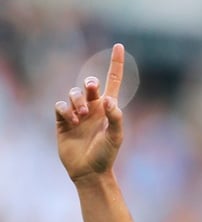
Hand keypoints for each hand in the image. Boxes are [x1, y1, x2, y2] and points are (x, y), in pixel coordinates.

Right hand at [55, 43, 125, 182]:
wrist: (89, 172)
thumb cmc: (106, 156)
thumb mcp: (116, 138)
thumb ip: (116, 119)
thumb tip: (110, 100)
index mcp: (108, 109)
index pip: (113, 82)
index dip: (116, 64)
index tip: (119, 46)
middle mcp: (93, 108)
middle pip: (90, 85)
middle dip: (90, 84)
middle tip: (92, 88)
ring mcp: (77, 113)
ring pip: (73, 93)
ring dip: (77, 101)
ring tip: (81, 117)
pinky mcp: (62, 121)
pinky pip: (59, 105)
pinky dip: (64, 110)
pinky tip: (71, 121)